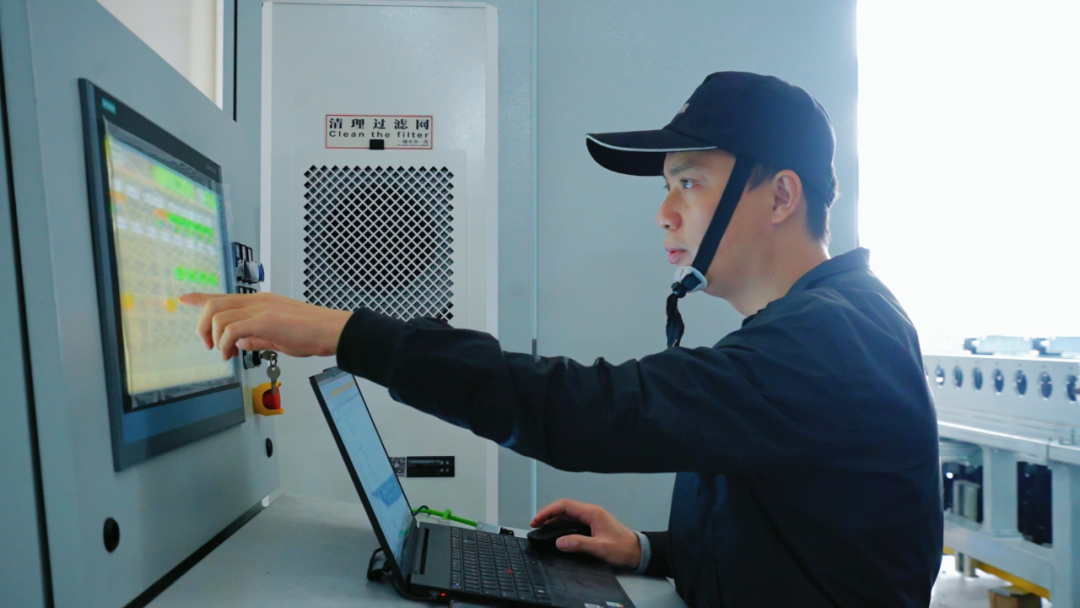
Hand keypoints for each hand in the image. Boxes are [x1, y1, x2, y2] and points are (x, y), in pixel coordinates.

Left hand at [178, 292, 352, 359]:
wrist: (332, 330)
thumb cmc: (313, 333)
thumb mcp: (279, 337)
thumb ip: (256, 338)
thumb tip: (237, 342)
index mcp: (261, 301)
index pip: (223, 296)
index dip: (199, 297)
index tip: (183, 298)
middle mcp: (258, 300)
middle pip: (214, 304)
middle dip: (203, 326)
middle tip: (209, 345)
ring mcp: (261, 308)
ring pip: (219, 317)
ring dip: (215, 338)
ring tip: (224, 354)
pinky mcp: (265, 320)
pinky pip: (232, 330)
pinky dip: (226, 343)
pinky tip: (233, 353)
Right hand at [530, 499, 641, 568]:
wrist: (637, 551)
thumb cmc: (622, 548)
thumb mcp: (600, 547)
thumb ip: (579, 544)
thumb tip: (559, 542)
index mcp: (592, 513)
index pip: (564, 506)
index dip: (548, 511)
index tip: (537, 520)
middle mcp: (590, 512)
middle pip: (564, 508)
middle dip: (547, 514)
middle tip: (534, 524)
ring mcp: (591, 518)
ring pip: (567, 514)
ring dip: (553, 519)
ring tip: (540, 528)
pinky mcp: (591, 525)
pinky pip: (572, 521)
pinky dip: (560, 525)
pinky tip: (554, 532)